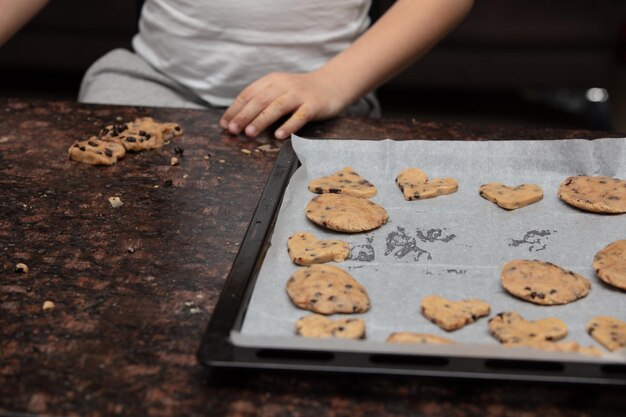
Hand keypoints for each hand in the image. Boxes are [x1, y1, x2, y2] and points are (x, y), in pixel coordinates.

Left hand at [220, 70, 347, 139]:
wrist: (332, 84)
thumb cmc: (301, 92)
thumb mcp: (280, 91)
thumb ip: (263, 101)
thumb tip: (239, 120)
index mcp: (272, 80)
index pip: (249, 94)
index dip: (235, 109)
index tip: (224, 123)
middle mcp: (284, 85)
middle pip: (260, 100)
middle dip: (244, 115)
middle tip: (233, 129)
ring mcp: (299, 94)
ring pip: (277, 106)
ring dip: (262, 119)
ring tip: (249, 133)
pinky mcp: (314, 105)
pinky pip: (300, 116)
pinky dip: (289, 125)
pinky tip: (279, 135)